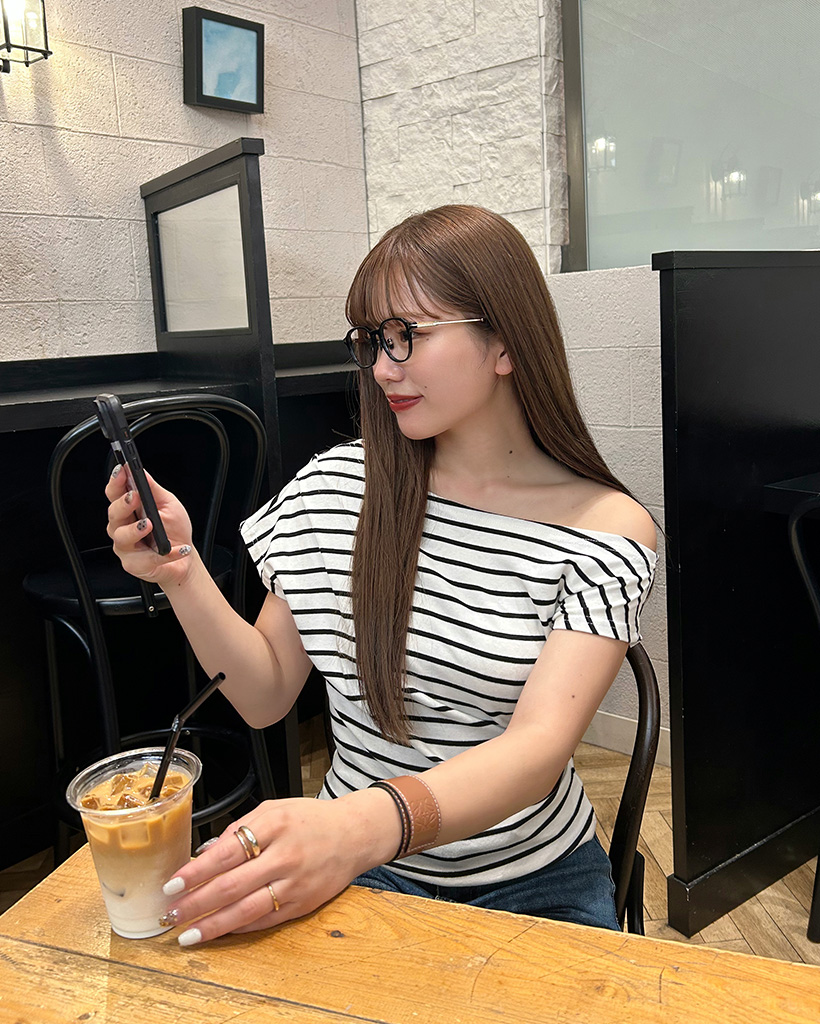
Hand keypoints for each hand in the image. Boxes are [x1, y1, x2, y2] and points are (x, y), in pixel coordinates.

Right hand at [105, 465, 193, 585]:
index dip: (115, 482)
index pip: (115, 493)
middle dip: (123, 504)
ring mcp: (126, 546)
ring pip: (122, 537)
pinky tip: (178, 549)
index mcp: (129, 509)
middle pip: (114, 514)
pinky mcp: (134, 564)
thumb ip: (154, 490)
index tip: (122, 471)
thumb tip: (141, 472)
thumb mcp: (169, 504)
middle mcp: (122, 527)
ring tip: (150, 525)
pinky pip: (146, 559)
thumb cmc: (174, 530)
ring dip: (136, 530)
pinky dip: (165, 554)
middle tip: (135, 497)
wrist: (184, 557)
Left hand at [159, 798, 371, 944]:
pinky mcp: (303, 904)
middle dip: (196, 903)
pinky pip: (265, 920)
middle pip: (231, 886)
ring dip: (213, 925)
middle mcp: (284, 856)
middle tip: (170, 914)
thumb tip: (206, 853)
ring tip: (188, 934)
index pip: (226, 852)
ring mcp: (294, 883)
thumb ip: (240, 828)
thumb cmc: (311, 819)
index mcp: (275, 825)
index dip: (196, 872)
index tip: (173, 884)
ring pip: (246, 910)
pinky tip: (220, 931)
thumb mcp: (274, 808)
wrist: (354, 834)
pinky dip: (239, 927)